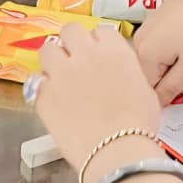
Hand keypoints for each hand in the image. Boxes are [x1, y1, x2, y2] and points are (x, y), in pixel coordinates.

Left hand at [32, 26, 162, 176]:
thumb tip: (119, 73)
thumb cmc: (137, 125)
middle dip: (71, 43)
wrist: (116, 151)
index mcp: (114, 50)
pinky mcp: (43, 94)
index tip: (98, 54)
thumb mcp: (144, 89)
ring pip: (47, 50)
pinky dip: (44, 90)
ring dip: (53, 60)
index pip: (100, 31)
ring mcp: (61, 73)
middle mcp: (85, 54)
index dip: (98, 43)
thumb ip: (126, 71)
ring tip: (59, 77)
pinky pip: (38, 83)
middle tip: (75, 60)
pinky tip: (54, 103)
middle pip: (70, 31)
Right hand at [133, 0, 182, 105]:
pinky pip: (155, 42)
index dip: (165, 92)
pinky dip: (167, 47)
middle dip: (164, 76)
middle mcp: (137, 39)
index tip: (181, 86)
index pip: (146, 88)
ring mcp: (144, 26)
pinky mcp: (153, 17)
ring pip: (151, 57)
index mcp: (143, 54)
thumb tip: (156, 104)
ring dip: (166, 62)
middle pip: (146, 72)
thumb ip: (169, 90)